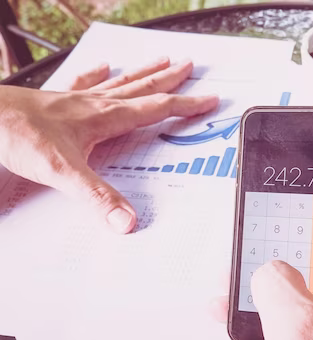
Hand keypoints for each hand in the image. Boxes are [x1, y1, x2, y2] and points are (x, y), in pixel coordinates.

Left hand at [0, 58, 217, 232]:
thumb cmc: (19, 136)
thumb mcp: (63, 172)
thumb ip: (98, 197)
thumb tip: (128, 221)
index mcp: (106, 118)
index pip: (157, 108)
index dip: (186, 104)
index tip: (209, 98)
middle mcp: (96, 104)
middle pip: (143, 88)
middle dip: (170, 79)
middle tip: (190, 66)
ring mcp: (77, 100)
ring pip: (120, 82)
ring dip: (144, 72)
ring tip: (161, 60)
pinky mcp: (58, 102)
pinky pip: (85, 83)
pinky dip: (97, 75)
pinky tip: (102, 68)